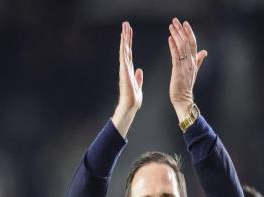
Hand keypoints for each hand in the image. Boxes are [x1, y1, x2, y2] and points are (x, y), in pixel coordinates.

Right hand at [112, 22, 142, 137]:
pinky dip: (124, 47)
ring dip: (124, 38)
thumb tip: (139, 70)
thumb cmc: (134, 99)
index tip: (129, 33)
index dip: (129, 43)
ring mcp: (124, 68)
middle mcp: (126, 67)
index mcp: (130, 70)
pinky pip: (124, 56)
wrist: (130, 106)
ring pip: (124, 50)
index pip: (129, 53)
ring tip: (125, 26)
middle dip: (126, 36)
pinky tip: (124, 39)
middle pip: (125, 49)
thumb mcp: (138, 86)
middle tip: (126, 24)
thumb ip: (138, 77)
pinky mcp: (124, 70)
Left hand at [167, 18, 206, 121]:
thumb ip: (198, 60)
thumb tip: (204, 52)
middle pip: (187, 42)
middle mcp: (190, 62)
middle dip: (182, 30)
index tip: (184, 24)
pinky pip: (176, 56)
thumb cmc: (186, 86)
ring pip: (182, 47)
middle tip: (176, 21)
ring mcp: (185, 66)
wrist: (183, 99)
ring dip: (176, 35)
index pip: (193, 44)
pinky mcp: (178, 70)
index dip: (189, 33)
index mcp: (194, 62)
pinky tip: (169, 39)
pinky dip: (173, 46)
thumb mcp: (194, 71)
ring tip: (171, 26)